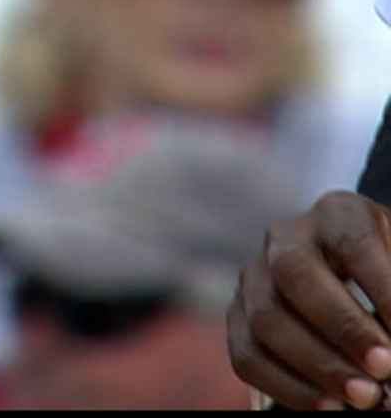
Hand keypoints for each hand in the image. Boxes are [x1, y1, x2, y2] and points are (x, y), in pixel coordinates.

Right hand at [229, 191, 390, 409]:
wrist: (360, 286)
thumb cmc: (390, 282)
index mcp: (338, 213)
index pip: (354, 242)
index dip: (383, 288)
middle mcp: (286, 237)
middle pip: (294, 274)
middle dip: (342, 327)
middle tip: (384, 370)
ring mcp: (254, 276)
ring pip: (265, 318)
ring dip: (317, 365)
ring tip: (365, 399)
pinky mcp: (237, 317)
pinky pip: (246, 354)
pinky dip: (287, 387)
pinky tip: (329, 407)